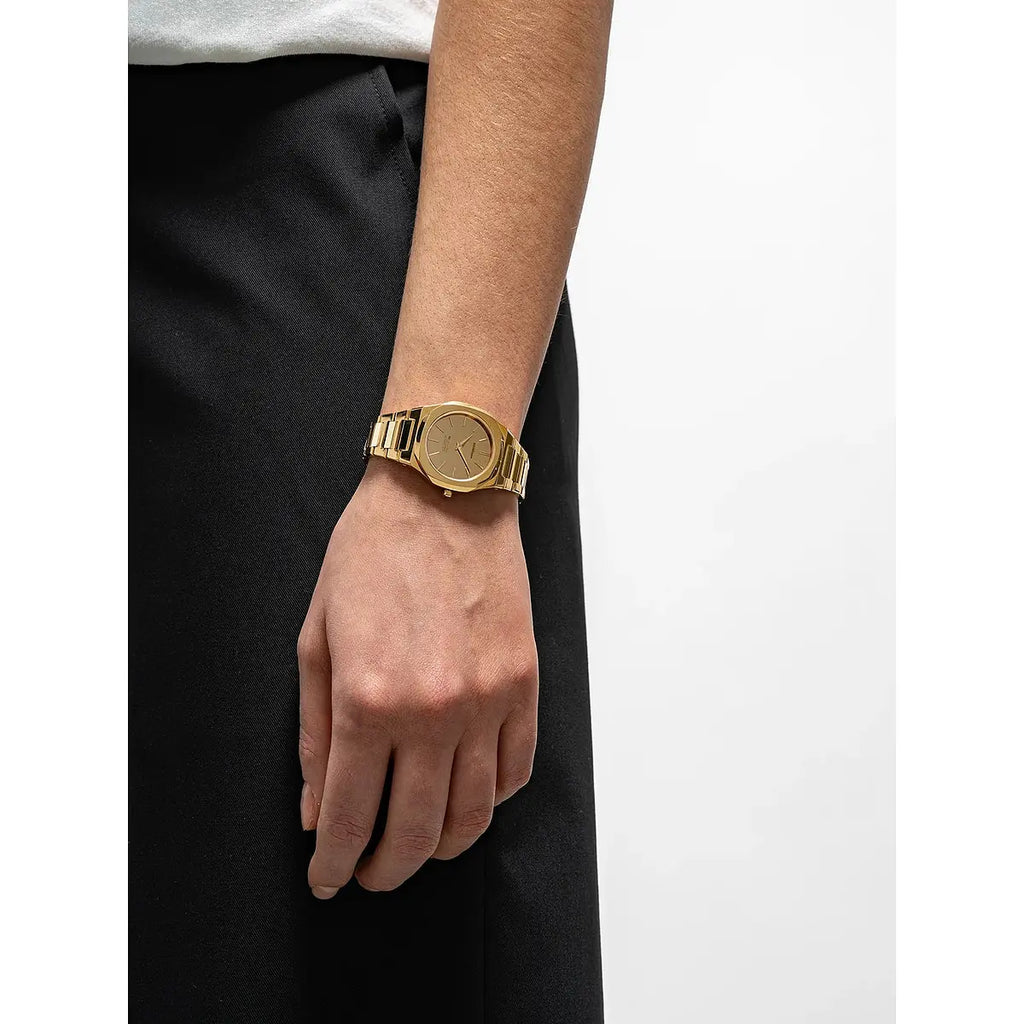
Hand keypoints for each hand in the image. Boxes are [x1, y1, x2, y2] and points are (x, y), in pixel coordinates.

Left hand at [297, 458, 538, 895]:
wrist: (444, 495)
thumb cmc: (372, 555)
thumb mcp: (317, 641)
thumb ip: (315, 735)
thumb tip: (317, 810)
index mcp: (370, 700)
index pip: (351, 816)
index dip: (335, 862)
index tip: (328, 879)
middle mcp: (434, 712)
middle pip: (416, 832)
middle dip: (386, 870)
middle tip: (370, 874)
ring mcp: (488, 701)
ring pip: (475, 815)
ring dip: (442, 848)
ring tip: (418, 847)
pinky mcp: (525, 684)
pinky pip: (517, 770)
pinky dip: (491, 801)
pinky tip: (466, 797)